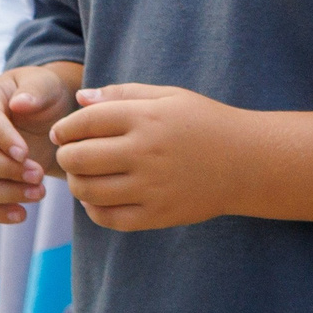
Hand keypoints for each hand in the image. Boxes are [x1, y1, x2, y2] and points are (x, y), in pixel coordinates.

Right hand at [0, 62, 80, 224]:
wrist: (47, 115)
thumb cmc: (44, 95)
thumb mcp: (45, 84)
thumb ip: (34, 90)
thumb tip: (19, 104)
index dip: (2, 138)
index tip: (25, 153)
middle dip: (6, 170)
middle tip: (38, 175)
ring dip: (5, 193)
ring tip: (39, 193)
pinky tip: (21, 215)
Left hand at [51, 82, 247, 231]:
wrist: (248, 162)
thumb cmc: (206, 123)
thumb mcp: (170, 96)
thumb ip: (123, 94)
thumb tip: (80, 99)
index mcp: (147, 118)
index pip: (84, 123)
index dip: (65, 128)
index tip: (63, 133)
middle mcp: (145, 152)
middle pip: (78, 159)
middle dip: (66, 156)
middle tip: (71, 155)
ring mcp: (151, 187)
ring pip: (87, 190)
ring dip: (76, 183)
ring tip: (84, 176)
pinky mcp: (157, 214)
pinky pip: (107, 217)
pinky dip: (93, 209)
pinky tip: (99, 198)